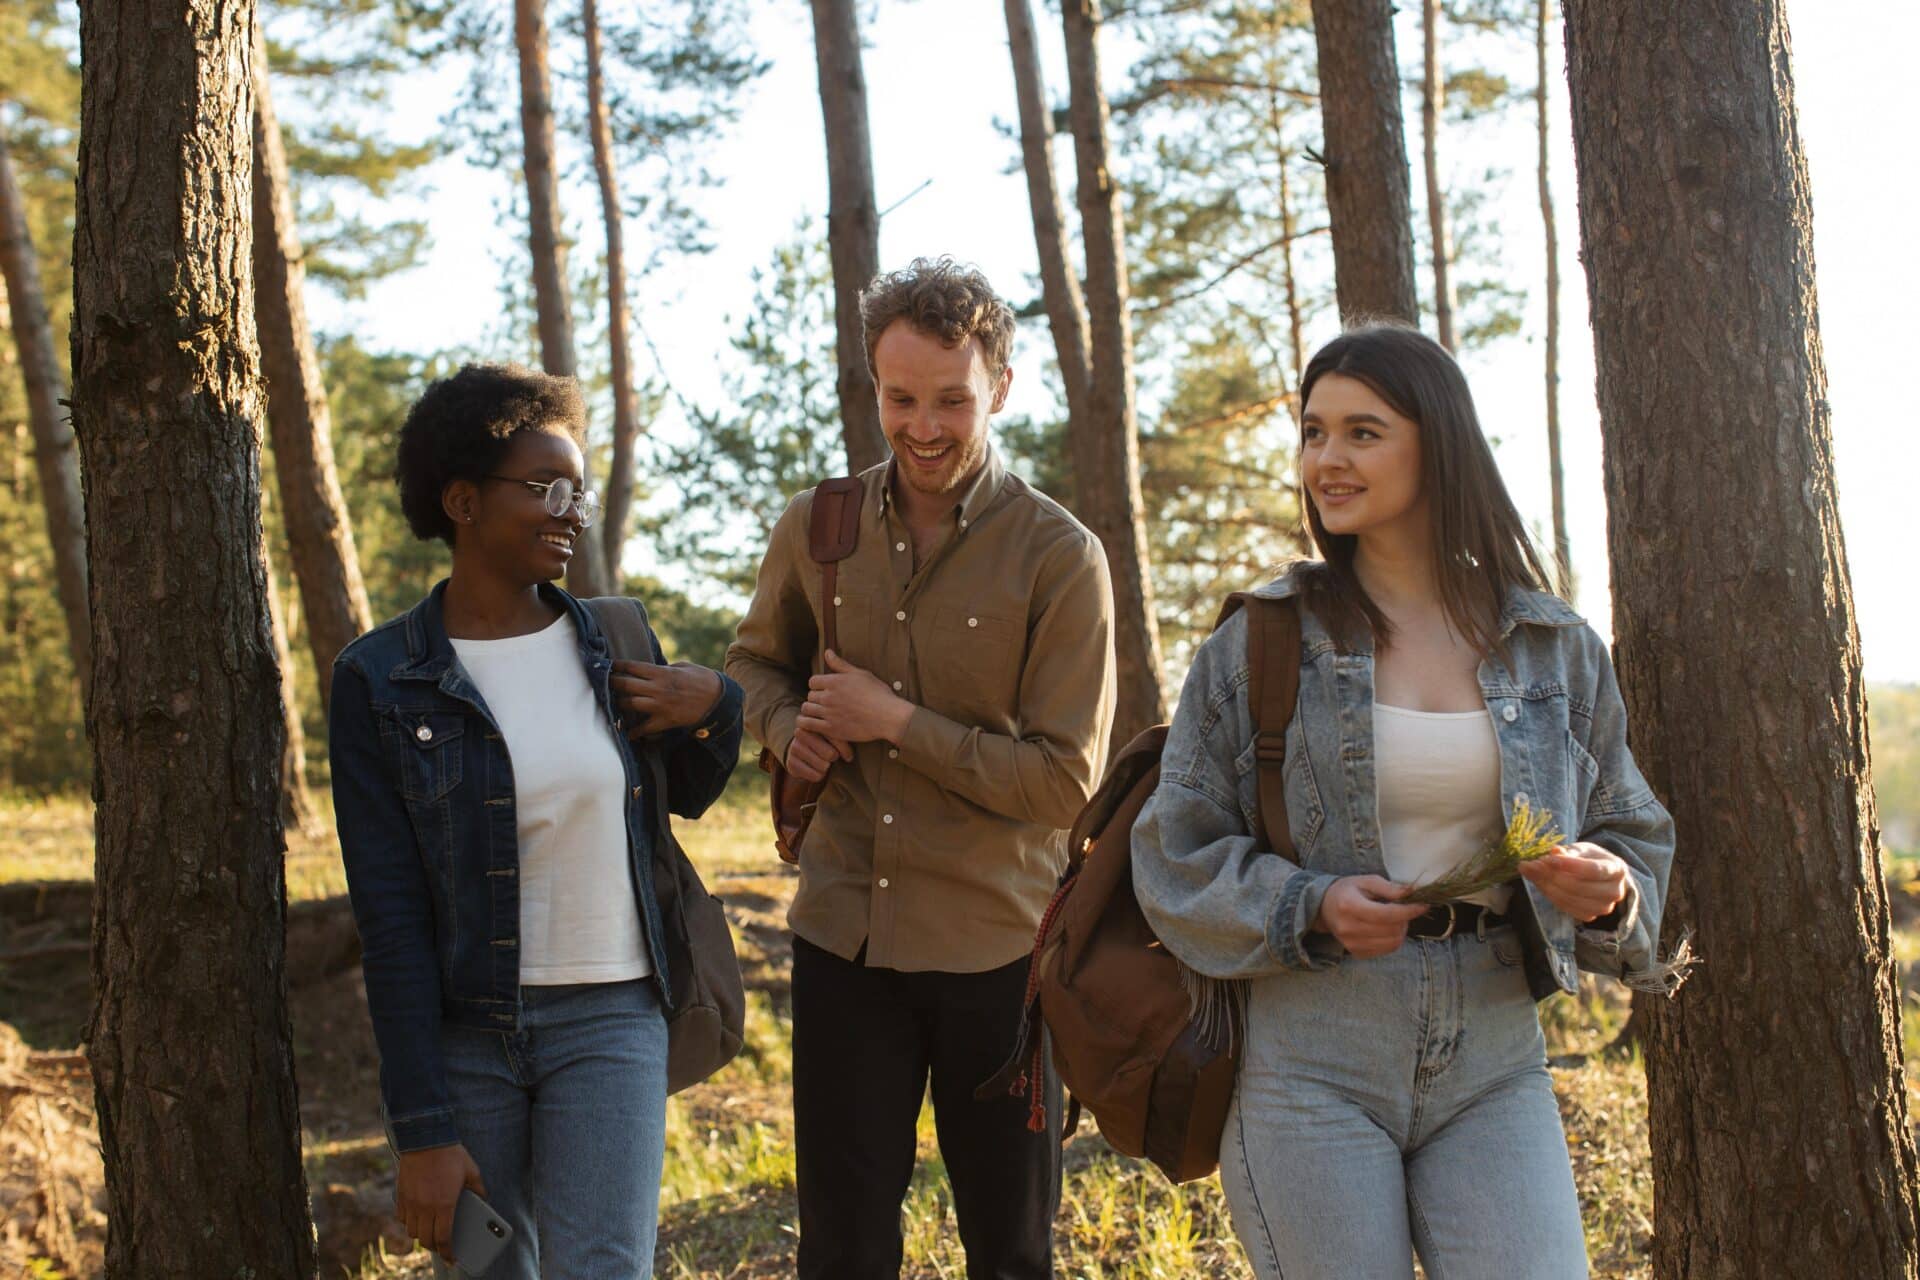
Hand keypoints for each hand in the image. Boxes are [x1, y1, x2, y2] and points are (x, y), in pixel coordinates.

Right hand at [396, 1142, 484, 1263]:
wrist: (425, 1138)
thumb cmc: (451, 1154)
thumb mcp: (471, 1170)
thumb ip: (478, 1188)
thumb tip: (484, 1199)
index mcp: (444, 1204)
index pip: (444, 1238)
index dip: (448, 1253)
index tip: (452, 1259)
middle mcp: (425, 1207)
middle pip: (426, 1239)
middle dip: (435, 1247)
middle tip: (442, 1246)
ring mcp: (411, 1203)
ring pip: (413, 1232)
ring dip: (422, 1235)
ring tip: (431, 1232)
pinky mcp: (401, 1196)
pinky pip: (403, 1219)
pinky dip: (410, 1223)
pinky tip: (418, 1218)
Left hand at [610, 659, 721, 736]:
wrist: (718, 699)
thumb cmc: (703, 679)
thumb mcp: (683, 666)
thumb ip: (664, 668)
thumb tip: (652, 670)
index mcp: (662, 672)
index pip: (633, 667)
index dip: (617, 666)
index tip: (608, 665)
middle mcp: (657, 688)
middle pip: (626, 685)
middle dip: (612, 682)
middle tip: (603, 681)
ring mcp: (660, 705)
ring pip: (630, 704)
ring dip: (619, 703)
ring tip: (611, 702)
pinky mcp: (665, 720)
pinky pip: (645, 728)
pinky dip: (635, 731)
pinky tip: (627, 733)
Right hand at [785, 726, 852, 781]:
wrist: (801, 751)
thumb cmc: (823, 741)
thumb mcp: (832, 735)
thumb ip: (842, 737)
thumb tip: (849, 757)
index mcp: (814, 722)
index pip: (835, 738)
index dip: (845, 750)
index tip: (849, 757)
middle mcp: (801, 733)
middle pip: (830, 754)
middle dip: (834, 758)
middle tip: (832, 757)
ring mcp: (794, 747)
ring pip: (823, 766)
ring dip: (826, 767)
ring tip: (823, 762)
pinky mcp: (791, 762)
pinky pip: (815, 776)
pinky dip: (819, 775)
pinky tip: (816, 769)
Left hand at [796, 649, 913, 744]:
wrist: (887, 716)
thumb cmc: (878, 694)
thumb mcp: (860, 674)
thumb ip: (840, 664)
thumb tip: (827, 652)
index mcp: (835, 682)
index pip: (813, 681)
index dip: (818, 685)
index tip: (825, 690)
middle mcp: (829, 696)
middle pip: (810, 695)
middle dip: (816, 698)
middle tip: (824, 702)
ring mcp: (828, 713)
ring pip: (806, 709)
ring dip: (810, 710)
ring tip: (818, 712)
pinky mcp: (830, 728)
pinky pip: (808, 724)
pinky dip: (806, 723)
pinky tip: (810, 723)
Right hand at [1310, 876, 1428, 958]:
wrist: (1324, 908)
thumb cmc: (1347, 891)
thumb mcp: (1365, 881)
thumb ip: (1389, 887)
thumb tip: (1412, 892)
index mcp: (1350, 906)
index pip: (1387, 914)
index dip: (1409, 911)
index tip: (1423, 905)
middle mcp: (1349, 928)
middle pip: (1392, 930)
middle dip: (1405, 919)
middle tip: (1404, 909)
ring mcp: (1351, 943)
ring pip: (1392, 943)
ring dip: (1401, 930)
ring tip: (1395, 919)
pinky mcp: (1356, 952)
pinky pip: (1386, 950)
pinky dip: (1393, 939)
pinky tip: (1387, 928)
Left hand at [1518, 842, 1630, 922]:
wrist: (1598, 876)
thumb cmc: (1590, 858)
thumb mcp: (1582, 849)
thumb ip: (1568, 851)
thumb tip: (1553, 853)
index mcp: (1617, 869)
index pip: (1594, 870)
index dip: (1570, 865)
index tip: (1548, 859)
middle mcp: (1615, 891)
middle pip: (1580, 887)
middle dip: (1552, 876)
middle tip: (1531, 865)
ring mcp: (1604, 907)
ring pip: (1571, 899)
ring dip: (1547, 886)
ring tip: (1533, 872)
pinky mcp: (1590, 916)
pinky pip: (1567, 908)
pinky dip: (1551, 896)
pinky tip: (1541, 884)